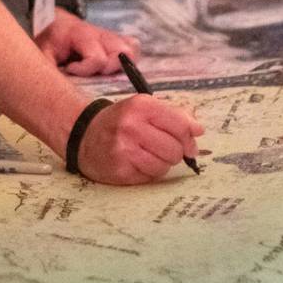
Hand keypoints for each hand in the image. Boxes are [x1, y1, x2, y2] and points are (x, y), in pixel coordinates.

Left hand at [36, 9, 137, 76]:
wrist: (55, 22)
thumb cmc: (50, 40)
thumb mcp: (43, 52)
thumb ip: (49, 68)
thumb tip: (56, 89)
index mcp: (82, 34)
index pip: (97, 58)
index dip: (85, 70)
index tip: (69, 70)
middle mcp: (101, 34)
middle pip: (122, 53)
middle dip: (108, 69)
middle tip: (90, 74)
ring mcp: (111, 36)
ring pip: (131, 50)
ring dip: (121, 65)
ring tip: (101, 72)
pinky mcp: (117, 40)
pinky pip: (133, 48)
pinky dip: (127, 60)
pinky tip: (112, 68)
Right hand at [73, 95, 203, 184]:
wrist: (84, 135)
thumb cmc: (121, 121)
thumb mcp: (144, 108)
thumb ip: (174, 115)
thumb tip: (198, 130)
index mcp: (141, 106)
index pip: (180, 125)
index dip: (190, 136)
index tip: (191, 140)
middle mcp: (131, 126)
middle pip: (175, 149)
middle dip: (176, 151)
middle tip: (165, 148)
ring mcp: (124, 150)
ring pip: (165, 165)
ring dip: (163, 162)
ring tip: (149, 154)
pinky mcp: (120, 171)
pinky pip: (151, 176)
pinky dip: (150, 172)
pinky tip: (138, 162)